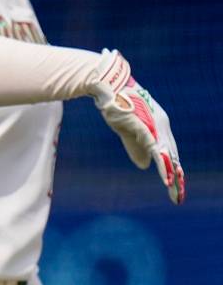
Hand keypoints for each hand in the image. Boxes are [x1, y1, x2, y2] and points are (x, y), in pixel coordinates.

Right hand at [88, 50, 185, 203]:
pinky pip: (158, 152)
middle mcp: (162, 125)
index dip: (171, 169)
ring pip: (168, 157)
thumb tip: (144, 166)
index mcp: (158, 125)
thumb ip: (135, 147)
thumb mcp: (125, 129)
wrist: (105, 87)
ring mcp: (156, 127)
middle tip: (178, 197)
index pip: (168, 151)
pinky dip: (164, 167)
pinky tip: (166, 180)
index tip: (174, 186)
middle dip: (176, 178)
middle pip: (172, 156)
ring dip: (172, 177)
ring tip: (175, 193)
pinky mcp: (147, 129)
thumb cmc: (115, 103)